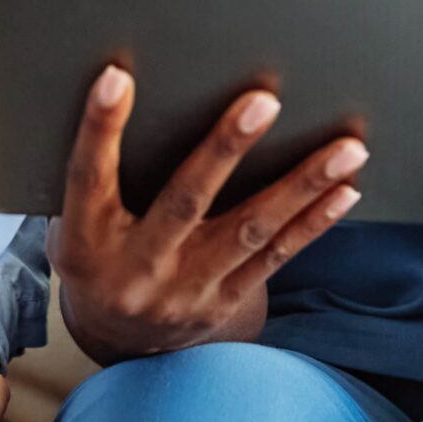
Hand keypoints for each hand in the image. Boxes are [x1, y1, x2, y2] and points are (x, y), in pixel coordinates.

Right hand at [51, 64, 366, 364]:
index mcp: (87, 241)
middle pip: (185, 201)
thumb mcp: (77, 221)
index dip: (100, 129)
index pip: (89, 178)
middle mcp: (137, 268)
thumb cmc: (100, 254)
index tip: (118, 78)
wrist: (121, 343)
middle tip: (264, 101)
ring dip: (301, 185)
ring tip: (345, 149)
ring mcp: (186, 289)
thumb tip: (126, 91)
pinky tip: (345, 190)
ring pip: (249, 230)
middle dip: (226, 148)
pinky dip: (313, 222)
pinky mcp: (224, 301)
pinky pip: (275, 257)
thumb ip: (100, 173)